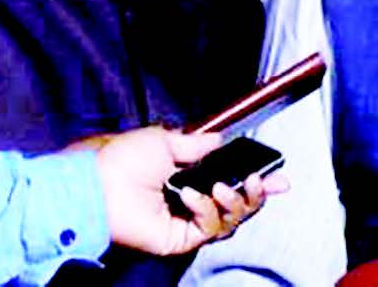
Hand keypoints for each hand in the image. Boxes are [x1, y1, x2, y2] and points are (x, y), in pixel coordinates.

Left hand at [96, 128, 288, 255]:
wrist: (99, 184)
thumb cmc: (124, 160)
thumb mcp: (167, 141)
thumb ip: (200, 144)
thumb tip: (223, 140)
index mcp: (190, 176)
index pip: (233, 181)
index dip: (258, 180)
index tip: (279, 175)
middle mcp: (193, 199)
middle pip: (240, 204)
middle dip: (256, 193)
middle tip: (260, 181)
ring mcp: (188, 220)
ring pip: (232, 219)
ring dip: (235, 201)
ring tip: (222, 188)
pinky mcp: (182, 238)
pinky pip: (210, 228)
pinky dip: (207, 210)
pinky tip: (191, 197)